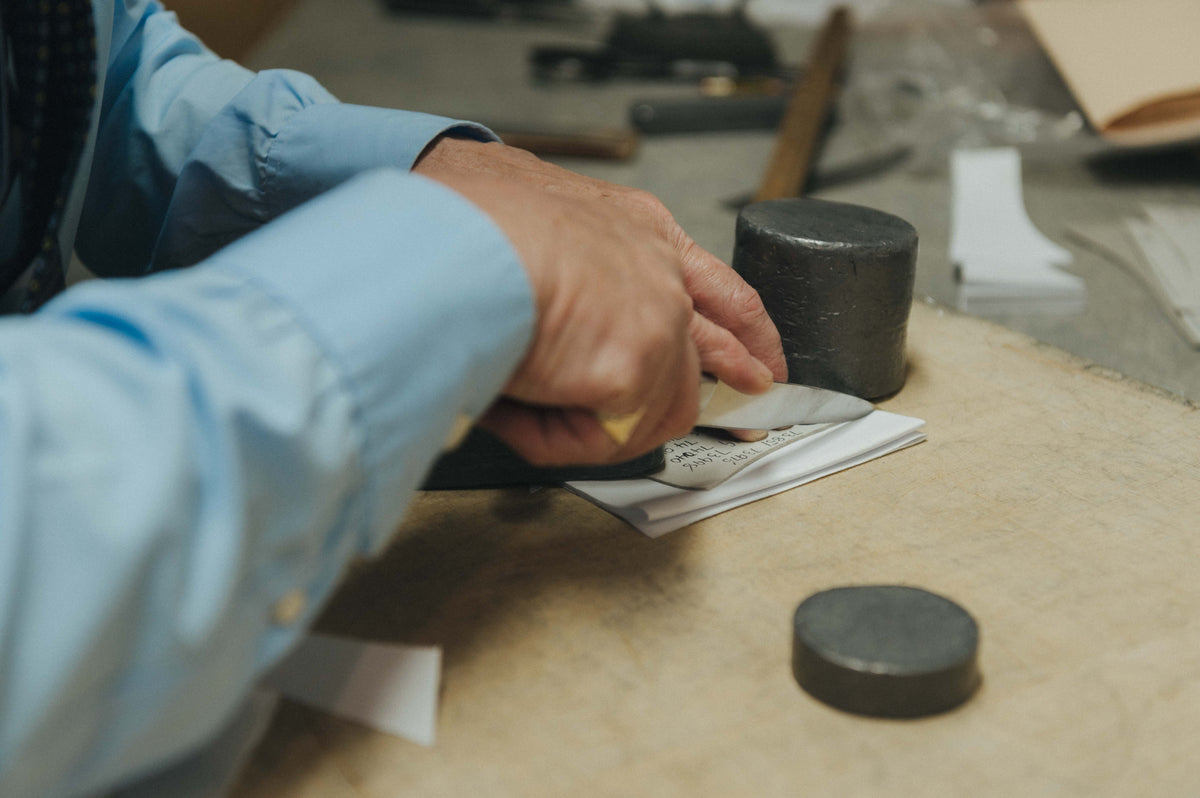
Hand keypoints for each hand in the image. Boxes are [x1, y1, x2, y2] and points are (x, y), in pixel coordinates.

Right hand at [413, 137, 786, 461]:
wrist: (451, 227)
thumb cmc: (465, 216)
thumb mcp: (538, 224)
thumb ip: (569, 276)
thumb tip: (555, 332)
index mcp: (637, 227)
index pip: (715, 284)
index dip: (744, 328)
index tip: (761, 357)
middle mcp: (658, 269)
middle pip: (715, 347)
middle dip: (736, 381)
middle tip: (752, 411)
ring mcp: (655, 319)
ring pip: (657, 406)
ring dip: (602, 422)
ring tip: (536, 408)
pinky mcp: (634, 366)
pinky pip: (603, 435)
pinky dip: (555, 436)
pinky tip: (515, 405)